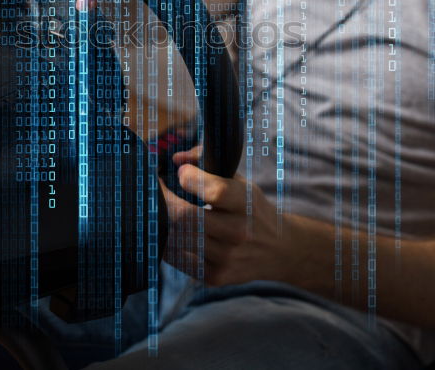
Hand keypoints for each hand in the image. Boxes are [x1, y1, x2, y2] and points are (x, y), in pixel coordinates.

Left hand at [160, 145, 287, 286]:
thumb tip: (177, 160)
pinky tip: (168, 230)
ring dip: (161, 221)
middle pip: (185, 216)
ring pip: (175, 238)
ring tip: (158, 209)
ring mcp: (226, 258)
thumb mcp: (241, 182)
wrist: (279, 250)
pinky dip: (167, 242)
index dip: (188, 177)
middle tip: (155, 190)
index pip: (213, 191)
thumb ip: (209, 164)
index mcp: (246, 203)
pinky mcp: (214, 276)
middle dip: (162, 199)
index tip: (181, 173)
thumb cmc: (252, 209)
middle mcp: (238, 232)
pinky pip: (177, 258)